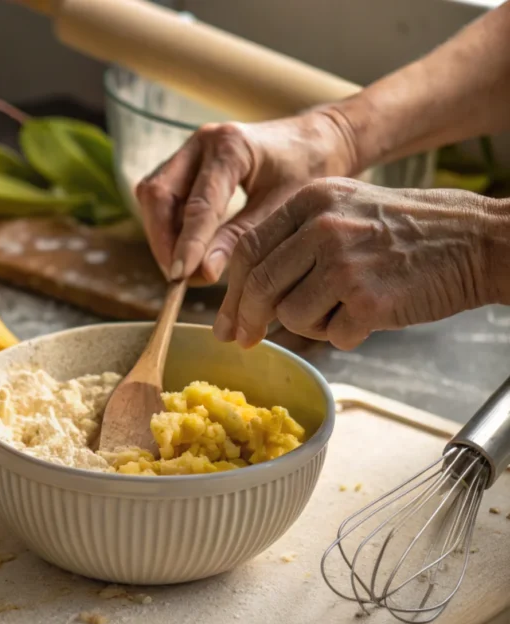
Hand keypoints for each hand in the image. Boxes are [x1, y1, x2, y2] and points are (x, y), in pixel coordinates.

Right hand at [135, 109, 356, 284]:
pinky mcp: (183, 164)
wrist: (314, 141)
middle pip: (158, 194)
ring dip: (162, 235)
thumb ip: (240, 238)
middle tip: (179, 278)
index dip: (186, 244)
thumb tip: (202, 273)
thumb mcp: (281, 208)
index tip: (180, 277)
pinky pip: (162, 199)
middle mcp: (202, 142)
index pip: (198, 203)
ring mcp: (188, 150)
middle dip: (163, 240)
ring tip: (184, 269)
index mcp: (231, 146)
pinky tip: (188, 250)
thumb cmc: (307, 170)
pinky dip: (169, 227)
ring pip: (153, 196)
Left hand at [214, 178, 503, 349]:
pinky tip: (371, 316)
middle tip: (247, 341)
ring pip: (291, 315)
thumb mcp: (346, 209)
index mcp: (312, 200)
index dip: (234, 290)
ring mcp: (344, 263)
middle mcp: (323, 226)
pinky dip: (346, 336)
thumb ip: (295, 239)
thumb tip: (245, 291)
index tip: (228, 318)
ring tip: (344, 308)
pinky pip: (332, 336)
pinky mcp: (368, 299)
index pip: (250, 249)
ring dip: (311, 325)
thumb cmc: (409, 232)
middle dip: (249, 320)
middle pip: (260, 286)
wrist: (479, 241)